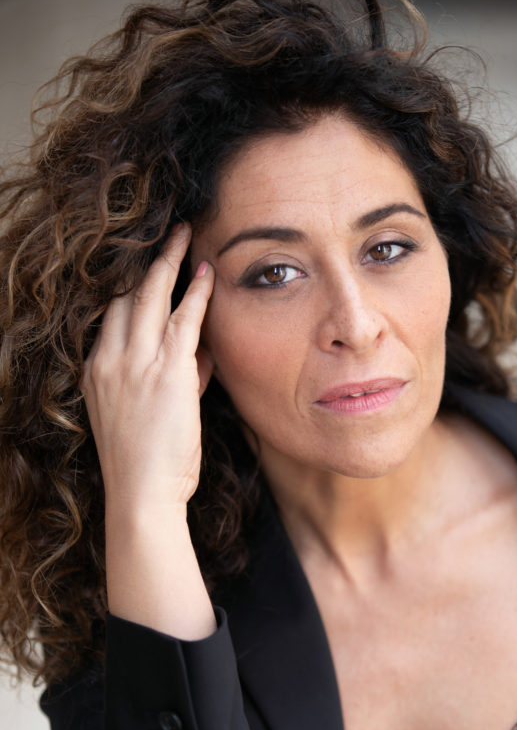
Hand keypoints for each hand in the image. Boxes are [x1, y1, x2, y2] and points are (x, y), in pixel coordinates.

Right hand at [82, 224, 214, 514]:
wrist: (141, 494)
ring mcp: (135, 364)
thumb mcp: (153, 414)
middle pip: (125, 296)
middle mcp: (110, 360)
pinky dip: (196, 293)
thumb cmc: (148, 464)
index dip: (130, 286)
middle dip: (147, 262)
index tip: (148, 266)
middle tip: (167, 235)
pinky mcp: (166, 373)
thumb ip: (177, 379)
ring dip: (170, 262)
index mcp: (97, 370)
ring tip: (186, 235)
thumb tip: (202, 356)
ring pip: (150, 298)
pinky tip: (208, 272)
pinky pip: (182, 320)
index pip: (113, 316)